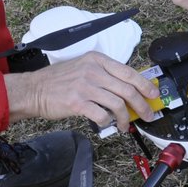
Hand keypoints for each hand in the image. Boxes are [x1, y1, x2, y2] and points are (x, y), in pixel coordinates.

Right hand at [5, 53, 159, 130]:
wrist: (33, 90)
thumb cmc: (57, 81)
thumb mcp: (82, 68)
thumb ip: (103, 75)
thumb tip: (127, 89)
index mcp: (97, 60)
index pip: (129, 72)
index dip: (145, 85)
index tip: (153, 95)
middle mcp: (92, 70)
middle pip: (128, 89)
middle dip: (142, 105)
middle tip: (147, 115)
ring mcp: (85, 86)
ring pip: (118, 104)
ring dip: (125, 118)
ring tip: (124, 125)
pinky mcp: (77, 102)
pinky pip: (101, 115)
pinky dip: (107, 122)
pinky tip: (106, 124)